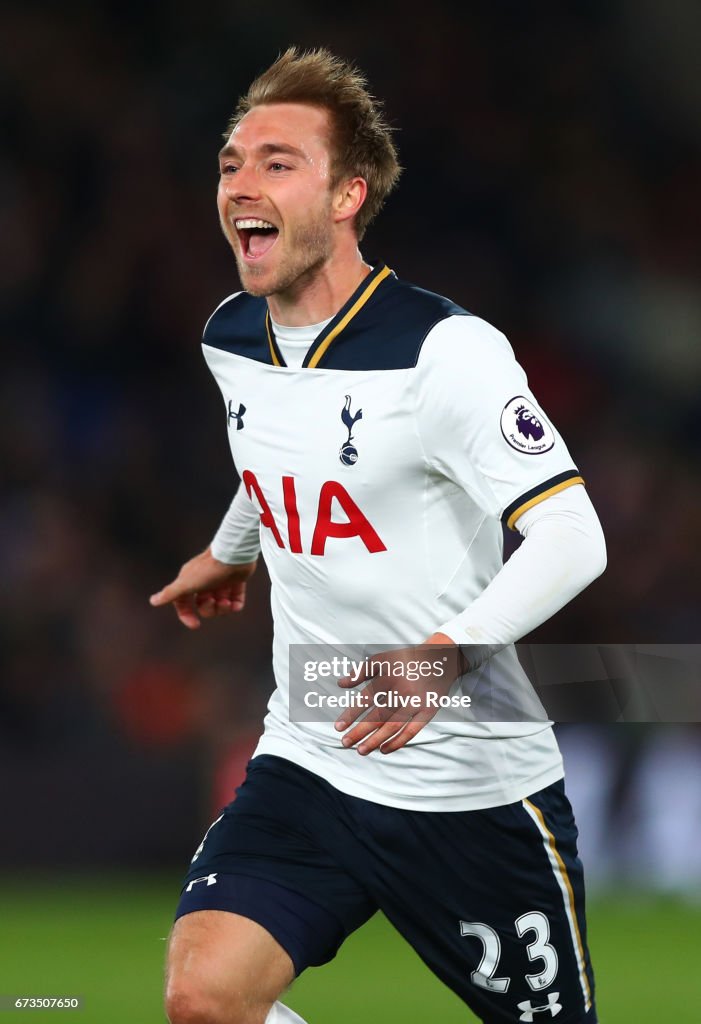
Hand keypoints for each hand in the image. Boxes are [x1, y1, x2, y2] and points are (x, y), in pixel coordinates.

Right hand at [149, 548, 256, 629]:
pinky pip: (236, 600)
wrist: (233, 555)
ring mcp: (220, 581)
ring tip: (227, 602)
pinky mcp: (235, 581)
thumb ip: (170, 594)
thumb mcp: (186, 584)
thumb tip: (152, 601)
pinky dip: (236, 604)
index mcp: (189, 581)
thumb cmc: (208, 570)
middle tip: (215, 602)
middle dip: (209, 609)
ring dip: (223, 608)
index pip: (183, 602)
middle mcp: (203, 582)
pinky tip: (235, 604)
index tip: (195, 625)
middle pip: (203, 606)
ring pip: (220, 604)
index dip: (186, 615)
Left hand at [334, 633, 465, 755]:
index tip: (338, 727)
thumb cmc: (405, 660)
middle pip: (377, 716)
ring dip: (375, 740)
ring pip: (393, 726)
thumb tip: (340, 683)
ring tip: (361, 751)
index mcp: (388, 677)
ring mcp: (416, 702)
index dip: (351, 714)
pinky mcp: (428, 711)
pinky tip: (383, 749)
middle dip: (360, 731)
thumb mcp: (382, 659)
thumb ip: (360, 672)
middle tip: (345, 743)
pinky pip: (412, 731)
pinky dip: (398, 742)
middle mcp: (402, 691)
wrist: (440, 659)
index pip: (365, 699)